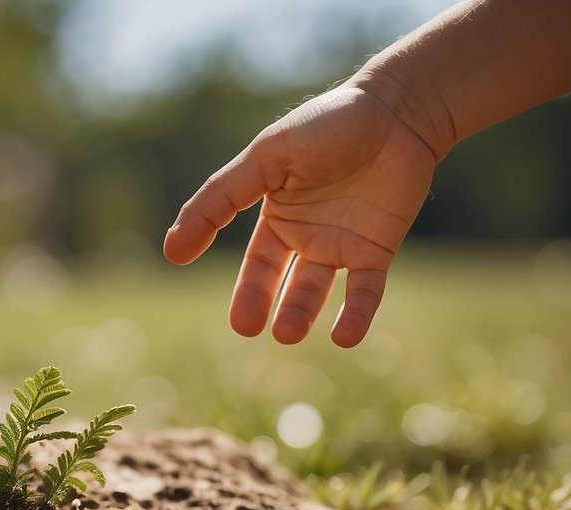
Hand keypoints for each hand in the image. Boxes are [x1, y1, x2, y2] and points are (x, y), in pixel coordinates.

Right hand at [164, 85, 436, 346]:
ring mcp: (342, 245)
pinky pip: (364, 291)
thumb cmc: (328, 125)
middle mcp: (306, 236)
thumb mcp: (266, 157)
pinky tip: (344, 338)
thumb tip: (173, 250)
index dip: (240, 286)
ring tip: (287, 333)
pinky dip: (355, 315)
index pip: (254, 261)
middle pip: (277, 280)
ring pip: (316, 290)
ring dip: (300, 312)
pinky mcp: (377, 251)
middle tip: (247, 328)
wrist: (398, 111)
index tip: (222, 303)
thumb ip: (220, 198)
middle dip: (261, 304)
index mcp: (278, 215)